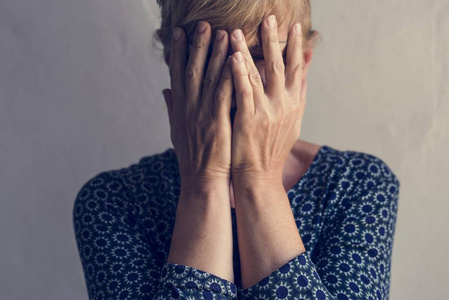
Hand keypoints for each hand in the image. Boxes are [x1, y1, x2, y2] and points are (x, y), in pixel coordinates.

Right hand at [162, 21, 234, 186]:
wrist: (202, 180)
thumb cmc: (192, 156)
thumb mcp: (176, 131)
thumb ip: (172, 108)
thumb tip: (165, 90)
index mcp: (180, 108)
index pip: (177, 74)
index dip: (177, 52)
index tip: (179, 32)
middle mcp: (188, 108)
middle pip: (192, 70)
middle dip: (197, 46)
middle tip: (202, 24)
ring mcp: (202, 114)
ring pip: (208, 78)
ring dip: (215, 54)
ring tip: (222, 32)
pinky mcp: (217, 122)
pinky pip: (224, 94)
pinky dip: (228, 75)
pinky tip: (235, 60)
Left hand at [229, 15, 307, 182]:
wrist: (261, 176)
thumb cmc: (273, 150)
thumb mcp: (293, 124)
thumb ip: (299, 98)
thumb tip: (304, 78)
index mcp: (294, 104)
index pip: (297, 70)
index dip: (296, 48)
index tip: (295, 28)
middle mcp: (284, 104)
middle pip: (281, 66)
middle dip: (276, 40)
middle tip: (271, 18)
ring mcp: (268, 111)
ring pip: (259, 74)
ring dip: (249, 50)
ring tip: (238, 31)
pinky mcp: (250, 119)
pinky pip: (244, 91)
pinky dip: (240, 72)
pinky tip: (233, 56)